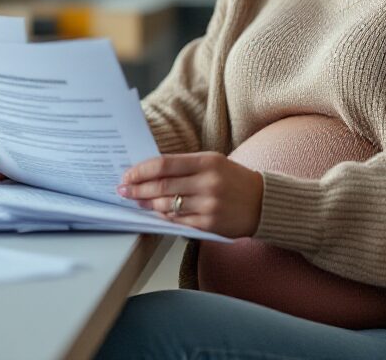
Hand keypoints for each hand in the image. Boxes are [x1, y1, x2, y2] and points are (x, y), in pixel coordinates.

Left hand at [117, 152, 263, 238]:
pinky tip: (156, 212)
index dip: (141, 170)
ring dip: (147, 204)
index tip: (127, 175)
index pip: (164, 164)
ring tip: (137, 201)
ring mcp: (209, 205)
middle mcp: (208, 183)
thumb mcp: (213, 163)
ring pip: (167, 205)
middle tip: (123, 190)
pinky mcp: (209, 224)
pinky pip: (178, 221)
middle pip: (162, 186)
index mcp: (207, 162)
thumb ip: (184, 166)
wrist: (263, 203)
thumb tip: (149, 172)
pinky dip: (164, 216)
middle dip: (137, 189)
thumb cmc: (233, 180)